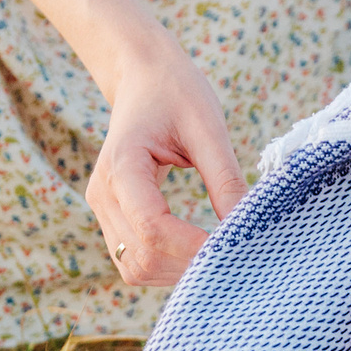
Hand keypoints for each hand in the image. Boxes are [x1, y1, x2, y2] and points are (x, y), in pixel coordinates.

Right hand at [84, 38, 246, 287]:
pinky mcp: (112, 217)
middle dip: (188, 264)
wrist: (144, 78)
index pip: (152, 226)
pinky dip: (166, 266)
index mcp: (122, 165)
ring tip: (217, 256)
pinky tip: (196, 251)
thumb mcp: (208, 128)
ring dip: (177, 272)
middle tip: (235, 256)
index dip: (192, 246)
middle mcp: (103, 193)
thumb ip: (225, 178)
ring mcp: (102, 208)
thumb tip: (247, 226)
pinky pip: (134, 259)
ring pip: (135, 267)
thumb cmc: (177, 93)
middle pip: (142, 255)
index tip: (234, 248)